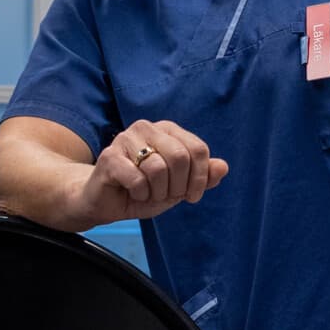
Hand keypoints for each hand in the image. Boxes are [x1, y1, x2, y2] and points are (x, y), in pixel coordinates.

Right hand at [71, 120, 228, 228]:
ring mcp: (125, 139)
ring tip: (148, 194)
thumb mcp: (179, 187)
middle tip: (167, 195)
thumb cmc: (144, 190)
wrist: (105, 202)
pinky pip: (137, 179)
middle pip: (180, 157)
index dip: (200, 178)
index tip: (191, 196)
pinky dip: (140, 194)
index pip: (198, 149)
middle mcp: (146, 127)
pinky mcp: (109, 156)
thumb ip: (202, 177)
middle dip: (178, 186)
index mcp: (167, 130)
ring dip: (157, 192)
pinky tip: (133, 193)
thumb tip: (223, 167)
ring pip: (158, 168)